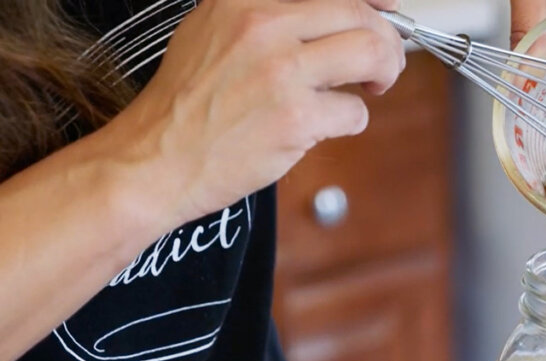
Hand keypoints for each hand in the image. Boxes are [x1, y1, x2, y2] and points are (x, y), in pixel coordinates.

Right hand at [105, 0, 405, 227]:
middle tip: (383, 65)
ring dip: (385, 72)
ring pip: (371, 52)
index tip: (388, 12)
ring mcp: (280, 71)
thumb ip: (272, 19)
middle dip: (386, 41)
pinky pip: (354, 112)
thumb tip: (338, 13)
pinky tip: (324, 125)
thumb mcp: (214, 33)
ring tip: (372, 88)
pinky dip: (350, 121)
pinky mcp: (294, 118)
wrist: (154, 158)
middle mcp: (262, 26)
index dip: (373, 3)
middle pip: (361, 15)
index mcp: (243, 1)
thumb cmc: (186, 105)